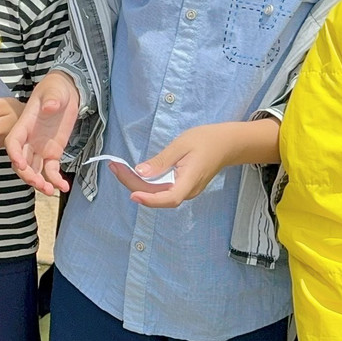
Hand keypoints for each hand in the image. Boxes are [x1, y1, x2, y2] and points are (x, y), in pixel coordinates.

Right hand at [4, 71, 80, 194]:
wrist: (67, 91)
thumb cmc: (56, 87)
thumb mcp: (54, 90)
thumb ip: (51, 98)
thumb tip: (50, 106)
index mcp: (25, 124)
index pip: (13, 142)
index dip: (14, 154)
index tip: (21, 164)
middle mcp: (29, 139)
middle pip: (21, 161)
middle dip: (27, 175)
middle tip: (39, 183)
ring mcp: (40, 148)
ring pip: (33, 169)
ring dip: (38, 182)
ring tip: (51, 191)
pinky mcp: (52, 152)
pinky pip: (51, 170)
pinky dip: (55, 180)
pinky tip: (64, 188)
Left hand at [122, 120, 249, 207]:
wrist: (226, 144)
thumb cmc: (206, 140)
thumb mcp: (181, 145)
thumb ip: (161, 160)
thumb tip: (141, 172)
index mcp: (190, 180)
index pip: (170, 198)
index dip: (150, 200)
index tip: (133, 195)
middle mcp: (188, 190)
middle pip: (157, 196)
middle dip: (133, 184)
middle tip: (114, 167)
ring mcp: (185, 189)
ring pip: (157, 193)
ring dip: (136, 183)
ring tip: (118, 168)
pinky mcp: (181, 186)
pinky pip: (161, 188)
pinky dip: (145, 182)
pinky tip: (133, 172)